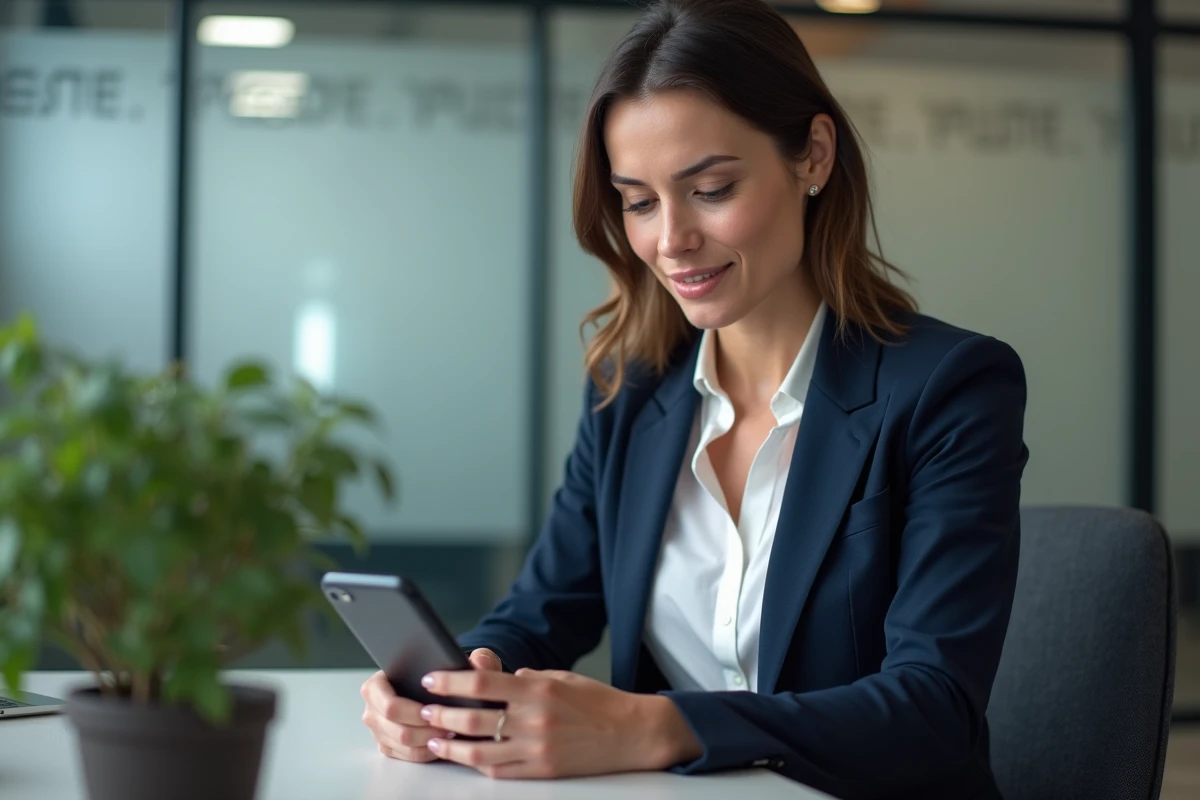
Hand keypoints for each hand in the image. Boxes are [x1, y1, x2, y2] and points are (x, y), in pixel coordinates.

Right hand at [361, 648, 502, 761]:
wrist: (438, 688)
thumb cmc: (443, 674)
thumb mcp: (462, 663)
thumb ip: (475, 658)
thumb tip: (481, 660)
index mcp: (377, 684)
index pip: (389, 704)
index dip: (413, 711)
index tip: (435, 711)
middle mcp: (373, 708)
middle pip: (396, 729)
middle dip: (425, 729)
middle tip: (448, 725)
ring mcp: (380, 729)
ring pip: (403, 745)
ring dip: (428, 741)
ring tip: (449, 732)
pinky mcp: (389, 746)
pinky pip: (407, 756)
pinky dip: (427, 751)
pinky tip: (443, 742)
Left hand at [417, 667, 702, 778]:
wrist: (632, 733)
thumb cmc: (597, 702)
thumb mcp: (561, 677)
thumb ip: (526, 678)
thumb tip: (496, 676)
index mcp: (537, 689)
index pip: (483, 684)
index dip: (451, 682)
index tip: (431, 680)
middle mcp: (534, 720)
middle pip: (474, 719)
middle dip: (442, 716)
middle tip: (424, 712)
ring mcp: (537, 749)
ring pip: (481, 751)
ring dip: (452, 747)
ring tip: (435, 742)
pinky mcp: (543, 771)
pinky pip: (501, 771)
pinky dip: (480, 764)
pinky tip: (467, 758)